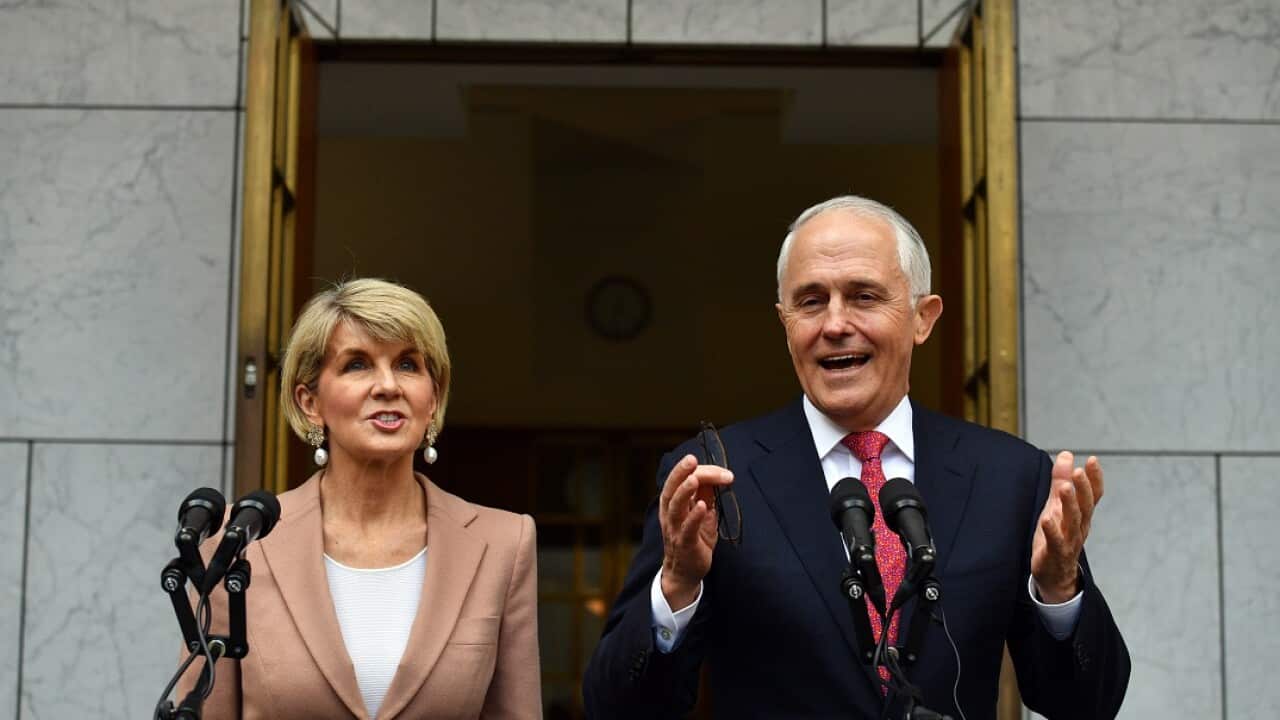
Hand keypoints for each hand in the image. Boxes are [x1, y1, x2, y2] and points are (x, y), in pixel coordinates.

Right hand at [658, 454, 733, 609]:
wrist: (686, 572)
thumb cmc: (694, 539)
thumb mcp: (702, 514)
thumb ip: (706, 495)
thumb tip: (717, 475)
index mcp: (673, 504)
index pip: (681, 480)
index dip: (698, 471)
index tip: (721, 471)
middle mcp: (671, 514)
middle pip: (671, 489)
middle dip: (680, 472)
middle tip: (691, 459)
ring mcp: (676, 530)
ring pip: (675, 507)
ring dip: (684, 492)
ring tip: (694, 479)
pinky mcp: (685, 544)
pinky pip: (687, 529)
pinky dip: (693, 517)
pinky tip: (702, 506)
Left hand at [1032, 452, 1103, 603]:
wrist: (1055, 574)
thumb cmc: (1057, 535)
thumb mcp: (1057, 505)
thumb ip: (1061, 480)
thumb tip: (1067, 455)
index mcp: (1081, 515)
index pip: (1093, 495)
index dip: (1094, 479)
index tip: (1093, 460)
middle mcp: (1079, 527)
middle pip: (1085, 506)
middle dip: (1083, 489)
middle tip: (1079, 472)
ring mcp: (1068, 540)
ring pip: (1072, 522)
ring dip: (1069, 505)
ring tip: (1064, 488)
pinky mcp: (1055, 553)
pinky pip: (1055, 542)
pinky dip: (1052, 530)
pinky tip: (1046, 519)